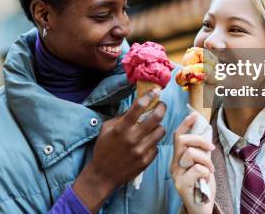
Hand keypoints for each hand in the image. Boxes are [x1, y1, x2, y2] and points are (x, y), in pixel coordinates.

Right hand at [73, 89, 166, 212]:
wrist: (103, 174)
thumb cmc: (104, 148)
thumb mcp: (107, 128)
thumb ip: (122, 117)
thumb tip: (138, 106)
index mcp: (121, 128)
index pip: (139, 107)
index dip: (149, 96)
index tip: (155, 91)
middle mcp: (133, 138)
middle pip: (156, 117)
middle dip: (161, 107)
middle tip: (161, 105)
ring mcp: (141, 150)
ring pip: (161, 131)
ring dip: (159, 126)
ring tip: (155, 125)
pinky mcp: (146, 161)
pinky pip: (157, 146)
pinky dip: (153, 142)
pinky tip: (147, 142)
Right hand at [170, 112, 215, 213]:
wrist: (201, 207)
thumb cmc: (202, 186)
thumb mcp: (203, 164)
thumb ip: (201, 151)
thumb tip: (205, 132)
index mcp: (178, 158)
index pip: (177, 136)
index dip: (185, 124)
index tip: (194, 114)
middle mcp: (174, 165)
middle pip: (182, 141)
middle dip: (199, 140)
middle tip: (211, 148)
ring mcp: (176, 175)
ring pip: (190, 154)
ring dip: (206, 159)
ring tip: (210, 169)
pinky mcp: (181, 184)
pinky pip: (197, 169)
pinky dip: (206, 171)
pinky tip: (207, 179)